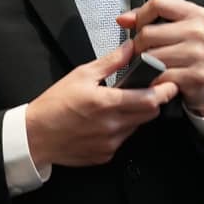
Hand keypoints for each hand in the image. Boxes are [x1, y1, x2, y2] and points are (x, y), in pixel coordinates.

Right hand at [25, 37, 178, 169]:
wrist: (35, 136)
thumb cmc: (54, 105)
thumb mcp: (81, 75)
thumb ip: (111, 61)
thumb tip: (130, 47)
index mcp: (107, 103)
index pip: (150, 100)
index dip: (164, 91)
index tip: (168, 83)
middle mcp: (112, 126)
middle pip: (149, 114)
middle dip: (151, 101)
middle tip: (142, 91)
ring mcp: (110, 144)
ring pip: (136, 127)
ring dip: (134, 115)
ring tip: (116, 105)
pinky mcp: (105, 155)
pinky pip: (123, 140)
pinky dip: (120, 129)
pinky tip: (103, 122)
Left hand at [116, 0, 203, 117]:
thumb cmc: (191, 50)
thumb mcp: (177, 27)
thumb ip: (150, 18)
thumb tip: (123, 19)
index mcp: (194, 13)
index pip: (158, 4)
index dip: (141, 16)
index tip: (140, 26)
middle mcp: (198, 31)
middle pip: (148, 33)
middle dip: (139, 45)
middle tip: (145, 51)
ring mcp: (197, 54)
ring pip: (150, 56)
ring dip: (145, 65)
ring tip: (152, 65)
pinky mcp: (195, 75)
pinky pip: (160, 75)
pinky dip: (154, 79)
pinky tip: (161, 77)